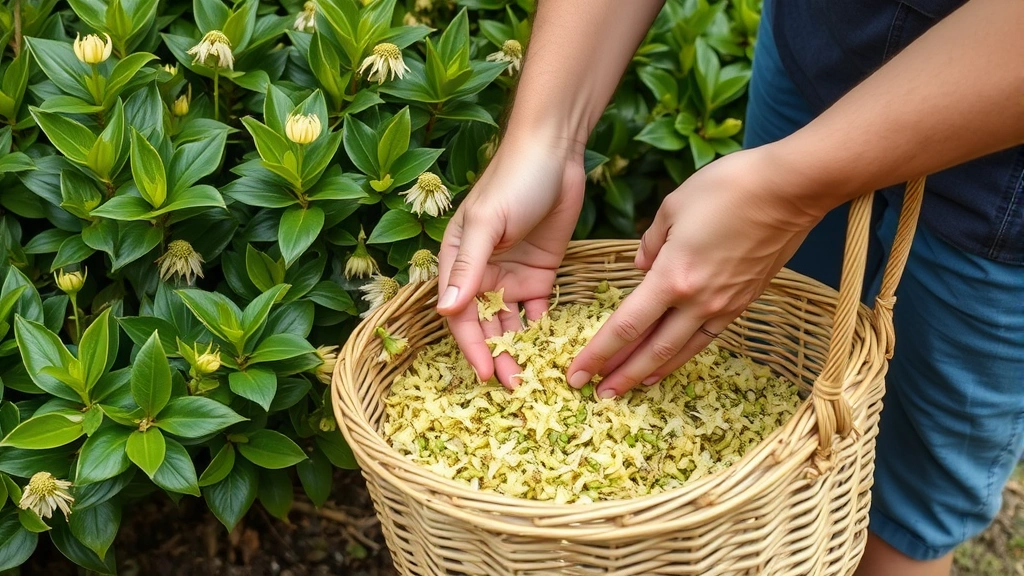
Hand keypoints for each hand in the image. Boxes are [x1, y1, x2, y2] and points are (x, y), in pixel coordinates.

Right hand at [437, 135, 585, 385]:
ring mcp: (511, 275)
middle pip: (485, 325)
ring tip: (531, 379)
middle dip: (496, 356)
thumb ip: (468, 266)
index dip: (471, 345)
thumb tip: (445, 310)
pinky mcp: (540, 274)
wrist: (556, 152)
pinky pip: (537, 311)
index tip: (486, 374)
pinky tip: (549, 352)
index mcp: (458, 260)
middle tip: (514, 388)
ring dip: (517, 350)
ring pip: (510, 324)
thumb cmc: (514, 179)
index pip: (460, 313)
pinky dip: (540, 331)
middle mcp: (481, 273)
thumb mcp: (489, 222)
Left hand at [566, 146, 821, 396]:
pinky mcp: (744, 302)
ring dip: (651, 371)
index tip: (578, 373)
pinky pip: (706, 337)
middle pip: (651, 349)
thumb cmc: (728, 188)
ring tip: (630, 386)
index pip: (626, 326)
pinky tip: (671, 360)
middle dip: (621, 374)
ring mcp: (723, 305)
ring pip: (680, 351)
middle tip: (598, 395)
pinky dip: (684, 354)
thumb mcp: (673, 206)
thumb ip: (650, 243)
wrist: (790, 190)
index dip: (599, 353)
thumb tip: (641, 266)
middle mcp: (696, 301)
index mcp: (673, 277)